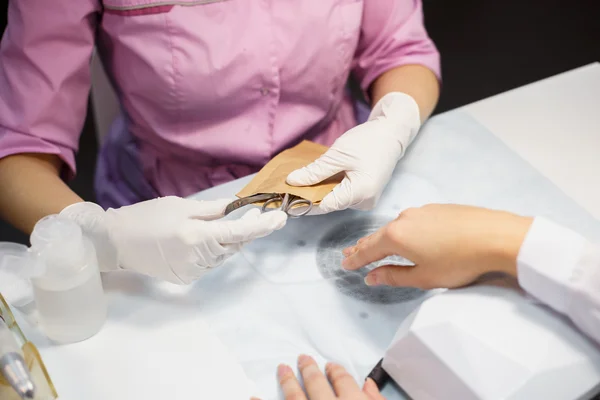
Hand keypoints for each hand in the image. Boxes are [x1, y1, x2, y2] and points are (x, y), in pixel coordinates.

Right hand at [60, 197, 286, 283]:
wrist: (115, 242)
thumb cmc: (147, 217)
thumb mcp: (181, 206)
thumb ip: (212, 210)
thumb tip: (236, 208)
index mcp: (197, 236)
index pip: (239, 233)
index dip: (262, 226)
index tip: (280, 218)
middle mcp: (198, 259)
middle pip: (234, 246)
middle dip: (245, 230)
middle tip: (252, 214)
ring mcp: (191, 272)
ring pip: (222, 256)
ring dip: (226, 241)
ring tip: (213, 225)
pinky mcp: (185, 279)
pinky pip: (208, 264)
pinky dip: (211, 251)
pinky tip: (198, 241)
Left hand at [251, 355, 383, 399]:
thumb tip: (370, 386)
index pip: (344, 381)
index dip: (336, 371)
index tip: (330, 365)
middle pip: (317, 384)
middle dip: (309, 369)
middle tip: (302, 358)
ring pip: (294, 397)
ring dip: (287, 382)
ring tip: (281, 369)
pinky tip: (252, 396)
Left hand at [286, 93, 420, 213]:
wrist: (391, 133)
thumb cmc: (367, 141)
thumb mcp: (337, 155)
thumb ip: (315, 171)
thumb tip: (292, 182)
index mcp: (360, 193)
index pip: (325, 205)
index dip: (305, 201)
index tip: (287, 196)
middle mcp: (365, 202)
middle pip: (330, 203)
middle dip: (312, 194)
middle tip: (291, 185)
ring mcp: (367, 200)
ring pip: (336, 199)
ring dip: (321, 190)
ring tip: (305, 178)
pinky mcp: (365, 195)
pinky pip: (343, 194)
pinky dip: (331, 187)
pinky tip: (321, 177)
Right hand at [342, 204, 532, 288]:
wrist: (496, 236)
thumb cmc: (460, 260)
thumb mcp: (424, 277)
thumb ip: (394, 277)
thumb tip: (372, 277)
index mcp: (396, 237)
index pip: (369, 251)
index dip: (356, 260)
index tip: (346, 264)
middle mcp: (404, 219)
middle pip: (378, 236)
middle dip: (363, 246)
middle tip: (349, 253)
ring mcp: (422, 211)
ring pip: (395, 226)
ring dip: (383, 237)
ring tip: (374, 245)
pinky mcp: (438, 209)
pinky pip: (412, 221)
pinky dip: (402, 230)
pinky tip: (406, 235)